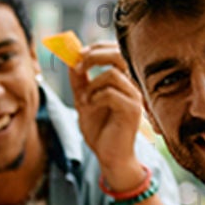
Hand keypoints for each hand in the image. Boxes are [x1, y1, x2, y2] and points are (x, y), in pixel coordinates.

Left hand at [69, 42, 146, 189]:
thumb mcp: (84, 101)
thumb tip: (71, 60)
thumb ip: (79, 82)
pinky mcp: (132, 110)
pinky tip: (90, 108)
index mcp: (122, 81)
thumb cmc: (99, 130)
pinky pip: (110, 93)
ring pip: (112, 74)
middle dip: (94, 57)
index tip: (77, 54)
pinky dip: (95, 98)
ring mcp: (134, 97)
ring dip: (91, 85)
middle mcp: (131, 85)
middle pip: (118, 55)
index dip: (96, 48)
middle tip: (78, 67)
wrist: (108, 156)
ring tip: (84, 100)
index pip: (116, 51)